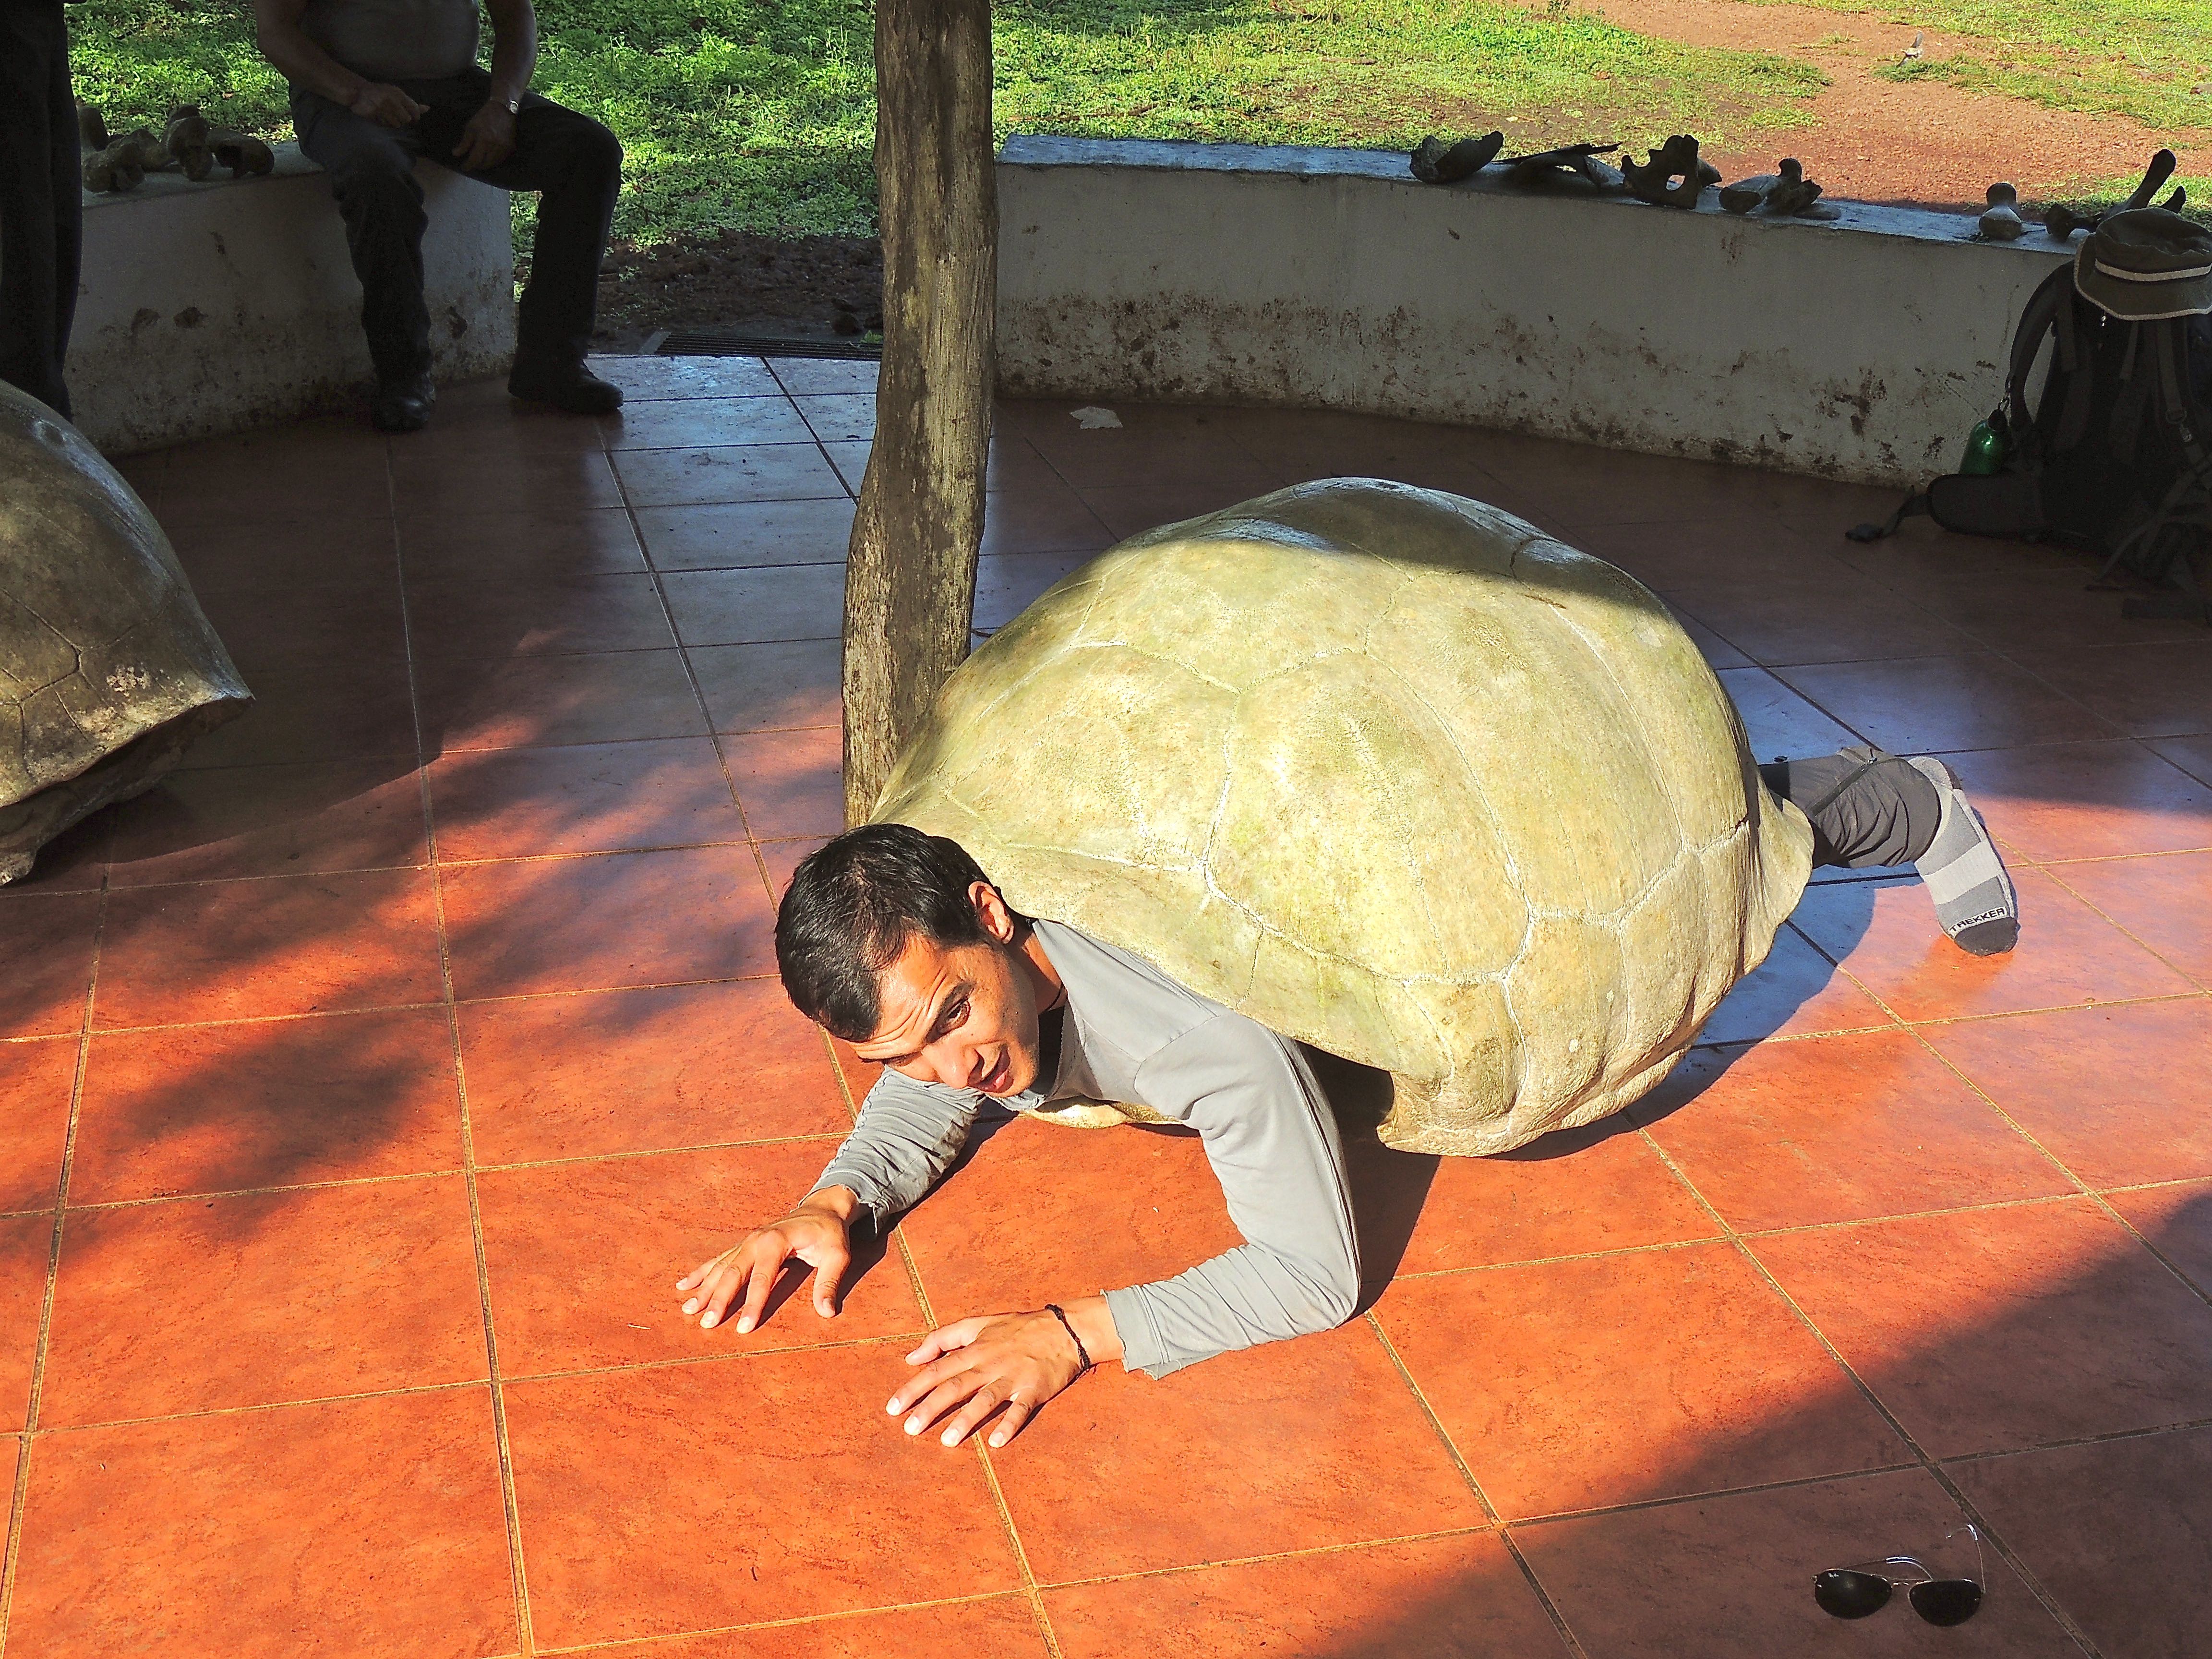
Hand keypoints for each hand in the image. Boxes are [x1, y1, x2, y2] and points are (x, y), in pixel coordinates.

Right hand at [349, 82, 427, 127]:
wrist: (358, 91)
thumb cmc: (381, 93)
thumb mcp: (396, 94)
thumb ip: (411, 103)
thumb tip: (428, 109)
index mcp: (398, 93)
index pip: (414, 109)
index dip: (416, 116)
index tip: (414, 119)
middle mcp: (391, 100)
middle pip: (406, 119)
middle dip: (403, 120)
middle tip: (396, 115)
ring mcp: (382, 108)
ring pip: (396, 124)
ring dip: (393, 122)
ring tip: (386, 115)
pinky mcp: (373, 115)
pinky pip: (385, 126)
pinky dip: (384, 124)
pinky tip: (379, 117)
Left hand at [452, 100, 518, 168]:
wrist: (503, 109)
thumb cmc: (484, 117)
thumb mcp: (471, 127)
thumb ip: (464, 143)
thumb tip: (455, 154)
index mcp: (483, 141)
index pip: (475, 159)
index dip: (469, 165)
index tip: (464, 167)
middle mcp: (495, 147)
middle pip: (485, 164)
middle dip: (477, 166)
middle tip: (472, 165)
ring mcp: (504, 148)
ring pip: (494, 163)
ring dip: (486, 164)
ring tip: (480, 162)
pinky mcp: (510, 147)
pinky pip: (501, 159)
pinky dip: (495, 161)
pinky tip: (490, 158)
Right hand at [676, 1190, 854, 1333]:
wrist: (821, 1208)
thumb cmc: (829, 1234)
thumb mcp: (837, 1255)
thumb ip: (829, 1282)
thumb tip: (826, 1312)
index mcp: (777, 1241)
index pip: (762, 1278)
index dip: (753, 1304)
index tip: (743, 1328)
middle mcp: (756, 1239)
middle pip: (733, 1272)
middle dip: (719, 1299)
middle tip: (707, 1323)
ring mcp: (747, 1241)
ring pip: (721, 1267)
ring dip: (704, 1288)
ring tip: (688, 1309)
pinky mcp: (744, 1245)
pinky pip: (718, 1260)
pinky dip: (701, 1272)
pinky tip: (684, 1285)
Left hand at [887, 1309, 1089, 1448]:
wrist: (1064, 1330)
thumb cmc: (1017, 1328)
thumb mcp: (979, 1324)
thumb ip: (943, 1338)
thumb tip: (911, 1357)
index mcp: (975, 1348)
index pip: (938, 1368)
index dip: (914, 1387)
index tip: (892, 1407)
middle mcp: (991, 1362)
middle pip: (956, 1385)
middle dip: (931, 1406)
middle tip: (910, 1428)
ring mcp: (1014, 1377)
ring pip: (986, 1398)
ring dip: (967, 1419)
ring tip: (948, 1440)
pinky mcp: (1035, 1390)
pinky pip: (1021, 1409)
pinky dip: (1009, 1424)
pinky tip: (997, 1442)